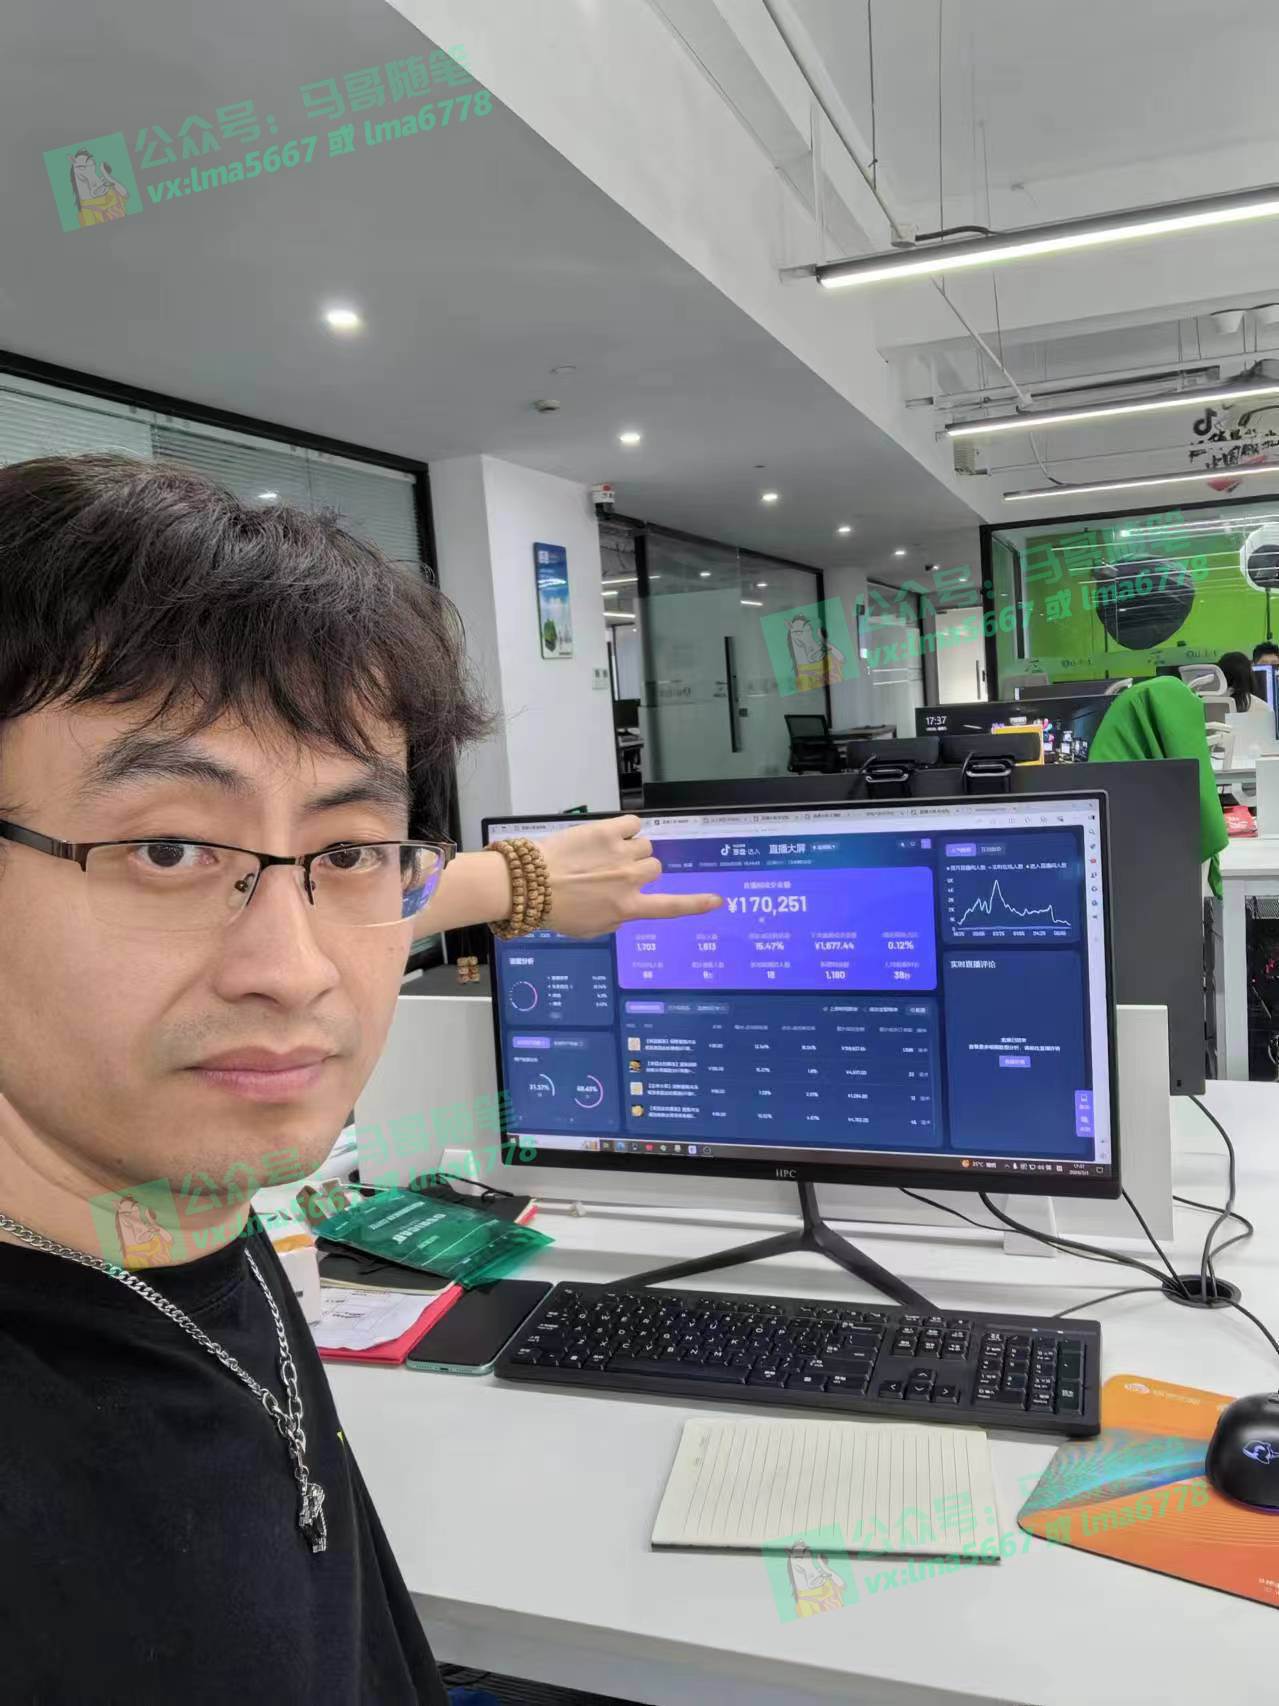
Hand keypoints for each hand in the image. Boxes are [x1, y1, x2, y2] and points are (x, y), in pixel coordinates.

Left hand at [539, 814, 721, 936]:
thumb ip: (614, 919)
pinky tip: (611, 835)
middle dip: (640, 871)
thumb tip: (624, 907)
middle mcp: (630, 880)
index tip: (717, 900)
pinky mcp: (608, 831)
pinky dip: (627, 829)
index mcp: (628, 908)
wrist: (530, 885)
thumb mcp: (590, 929)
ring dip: (632, 849)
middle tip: (615, 873)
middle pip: (654, 868)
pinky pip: (634, 824)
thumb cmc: (556, 912)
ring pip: (645, 846)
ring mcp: (621, 854)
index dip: (697, 904)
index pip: (671, 907)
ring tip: (606, 854)